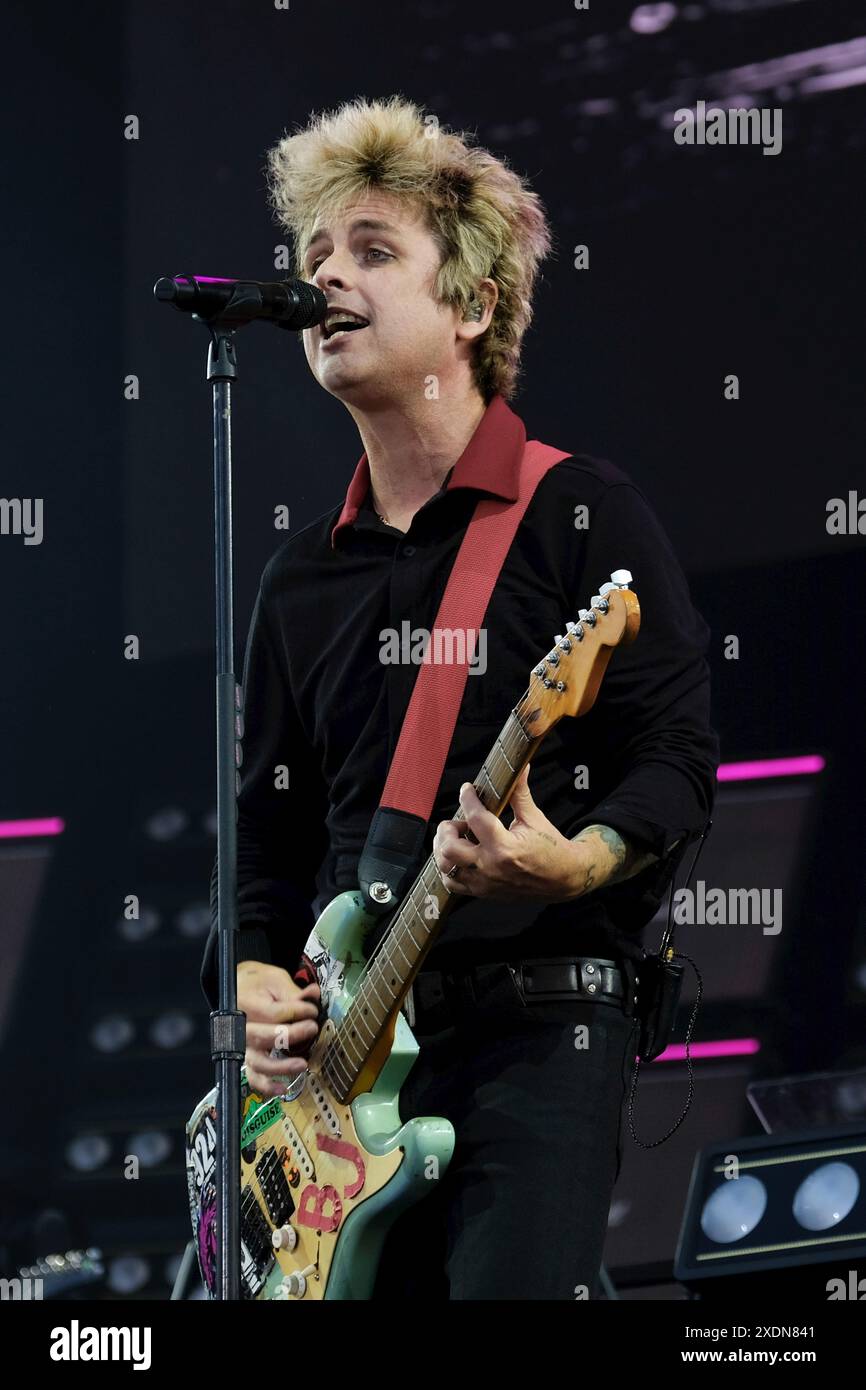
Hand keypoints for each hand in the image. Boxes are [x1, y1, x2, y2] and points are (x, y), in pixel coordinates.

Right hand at [237, 960, 320, 1096]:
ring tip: (302, 1064)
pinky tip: (284, 1089)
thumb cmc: (257, 983)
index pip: (274, 1014)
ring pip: (257, 1062)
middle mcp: (240, 1029)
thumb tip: (314, 994)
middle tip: (312, 1028)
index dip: (297, 1012)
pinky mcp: (246, 1058)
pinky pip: (252, 1077)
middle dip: (291, 1035)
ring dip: (280, 1066)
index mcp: (245, 1004)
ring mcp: (242, 1047)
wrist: (237, 989)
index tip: (313, 1010)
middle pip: (264, 1038)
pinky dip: (266, 1086)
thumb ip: (293, 991)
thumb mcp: (274, 979)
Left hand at [432, 766, 589, 901]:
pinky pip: (452, 884)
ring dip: (443, 849)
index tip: (467, 789)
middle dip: (447, 829)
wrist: (563, 878)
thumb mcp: (535, 818)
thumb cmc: (550, 847)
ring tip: (456, 838)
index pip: (476, 818)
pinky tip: (457, 856)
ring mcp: (485, 883)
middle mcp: (491, 867)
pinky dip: (448, 869)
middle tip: (458, 821)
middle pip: (449, 847)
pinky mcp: (483, 892)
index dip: (468, 798)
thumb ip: (520, 793)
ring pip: (445, 867)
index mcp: (505, 847)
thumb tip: (521, 766)